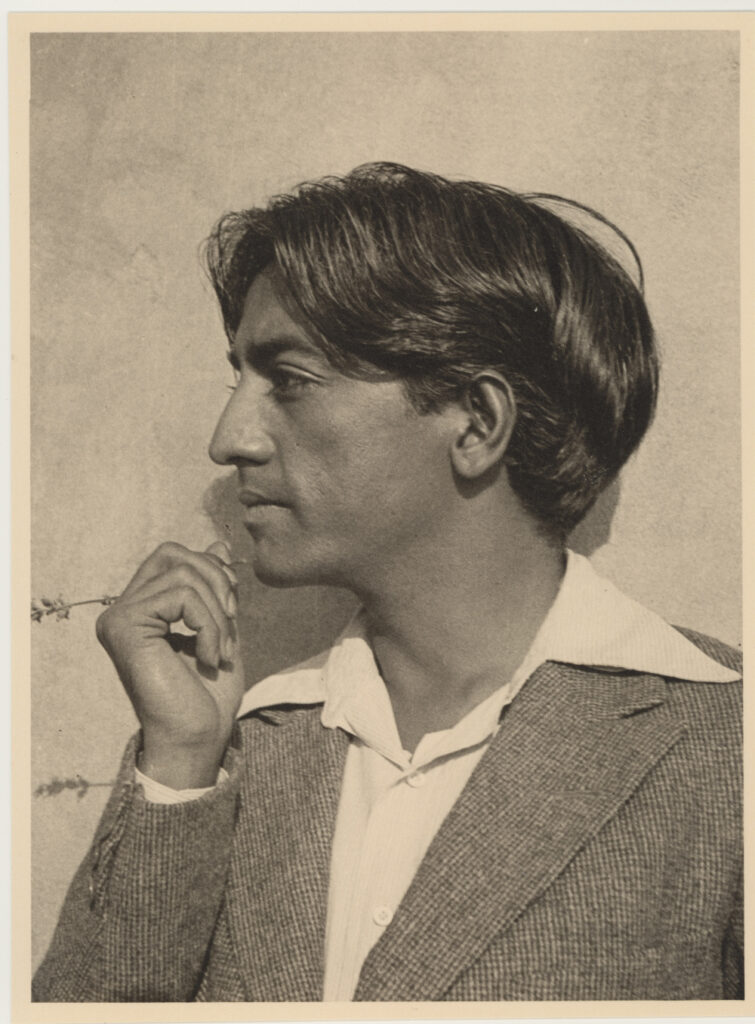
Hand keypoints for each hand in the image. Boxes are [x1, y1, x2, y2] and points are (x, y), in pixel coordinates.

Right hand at [96, 541, 244, 787]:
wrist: (197, 739)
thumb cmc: (207, 696)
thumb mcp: (220, 629)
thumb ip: (214, 589)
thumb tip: (218, 544)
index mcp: (142, 609)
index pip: (173, 557)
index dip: (211, 569)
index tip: (232, 607)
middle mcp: (122, 610)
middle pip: (173, 553)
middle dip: (215, 580)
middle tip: (231, 623)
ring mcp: (118, 618)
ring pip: (183, 576)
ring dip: (217, 613)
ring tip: (221, 650)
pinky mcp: (123, 627)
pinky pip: (180, 597)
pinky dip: (209, 625)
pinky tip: (209, 658)